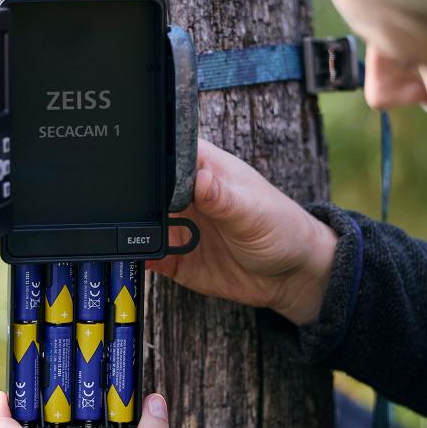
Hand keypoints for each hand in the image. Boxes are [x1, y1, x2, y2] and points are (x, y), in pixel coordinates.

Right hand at [146, 139, 337, 324]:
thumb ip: (224, 197)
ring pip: (141, 220)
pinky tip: (142, 256)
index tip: (138, 168)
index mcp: (203, 169)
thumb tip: (201, 178)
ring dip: (134, 227)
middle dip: (134, 195)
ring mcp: (178, 225)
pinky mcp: (174, 256)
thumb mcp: (254, 211)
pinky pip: (147, 254)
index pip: (167, 151)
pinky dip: (139, 255)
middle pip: (146, 187)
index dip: (149, 155)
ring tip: (136, 232)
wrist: (291, 276)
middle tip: (135, 206)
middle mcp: (185, 195)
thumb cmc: (282, 229)